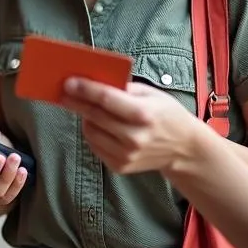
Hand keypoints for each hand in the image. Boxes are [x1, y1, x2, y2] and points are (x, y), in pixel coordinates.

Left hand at [60, 78, 202, 176]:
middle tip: (64, 93)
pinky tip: (99, 125)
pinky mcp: (121, 166)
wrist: (183, 148)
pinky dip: (93, 133)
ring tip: (87, 109)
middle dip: (76, 102)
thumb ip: (124, 88)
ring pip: (91, 131)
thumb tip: (94, 81)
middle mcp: (134, 137)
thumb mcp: (151, 94)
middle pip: (95, 115)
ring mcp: (126, 154)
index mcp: (143, 114)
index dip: (85, 89)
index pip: (106, 99)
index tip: (68, 82)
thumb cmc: (166, 114)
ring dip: (85, 118)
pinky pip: (95, 146)